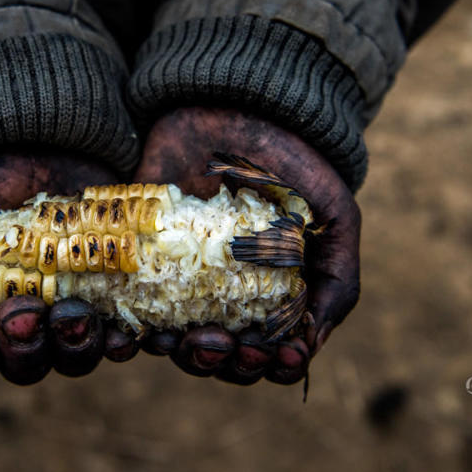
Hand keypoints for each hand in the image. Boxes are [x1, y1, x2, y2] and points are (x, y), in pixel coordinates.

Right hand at [0, 153, 123, 389]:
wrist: (8, 132)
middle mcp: (20, 325)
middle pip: (28, 367)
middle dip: (26, 348)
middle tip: (26, 309)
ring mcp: (66, 305)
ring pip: (76, 355)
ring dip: (76, 345)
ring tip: (74, 311)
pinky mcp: (107, 282)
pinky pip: (122, 325)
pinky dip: (124, 336)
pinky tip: (124, 330)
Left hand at [134, 106, 360, 385]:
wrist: (231, 105)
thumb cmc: (292, 163)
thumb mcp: (333, 216)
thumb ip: (337, 281)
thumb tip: (310, 349)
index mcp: (274, 297)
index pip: (273, 355)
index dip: (275, 366)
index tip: (278, 355)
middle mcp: (227, 299)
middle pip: (224, 357)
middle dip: (227, 363)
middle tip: (227, 344)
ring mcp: (181, 283)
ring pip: (178, 342)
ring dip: (182, 354)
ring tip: (183, 341)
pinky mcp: (141, 261)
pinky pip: (134, 309)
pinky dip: (136, 329)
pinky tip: (144, 330)